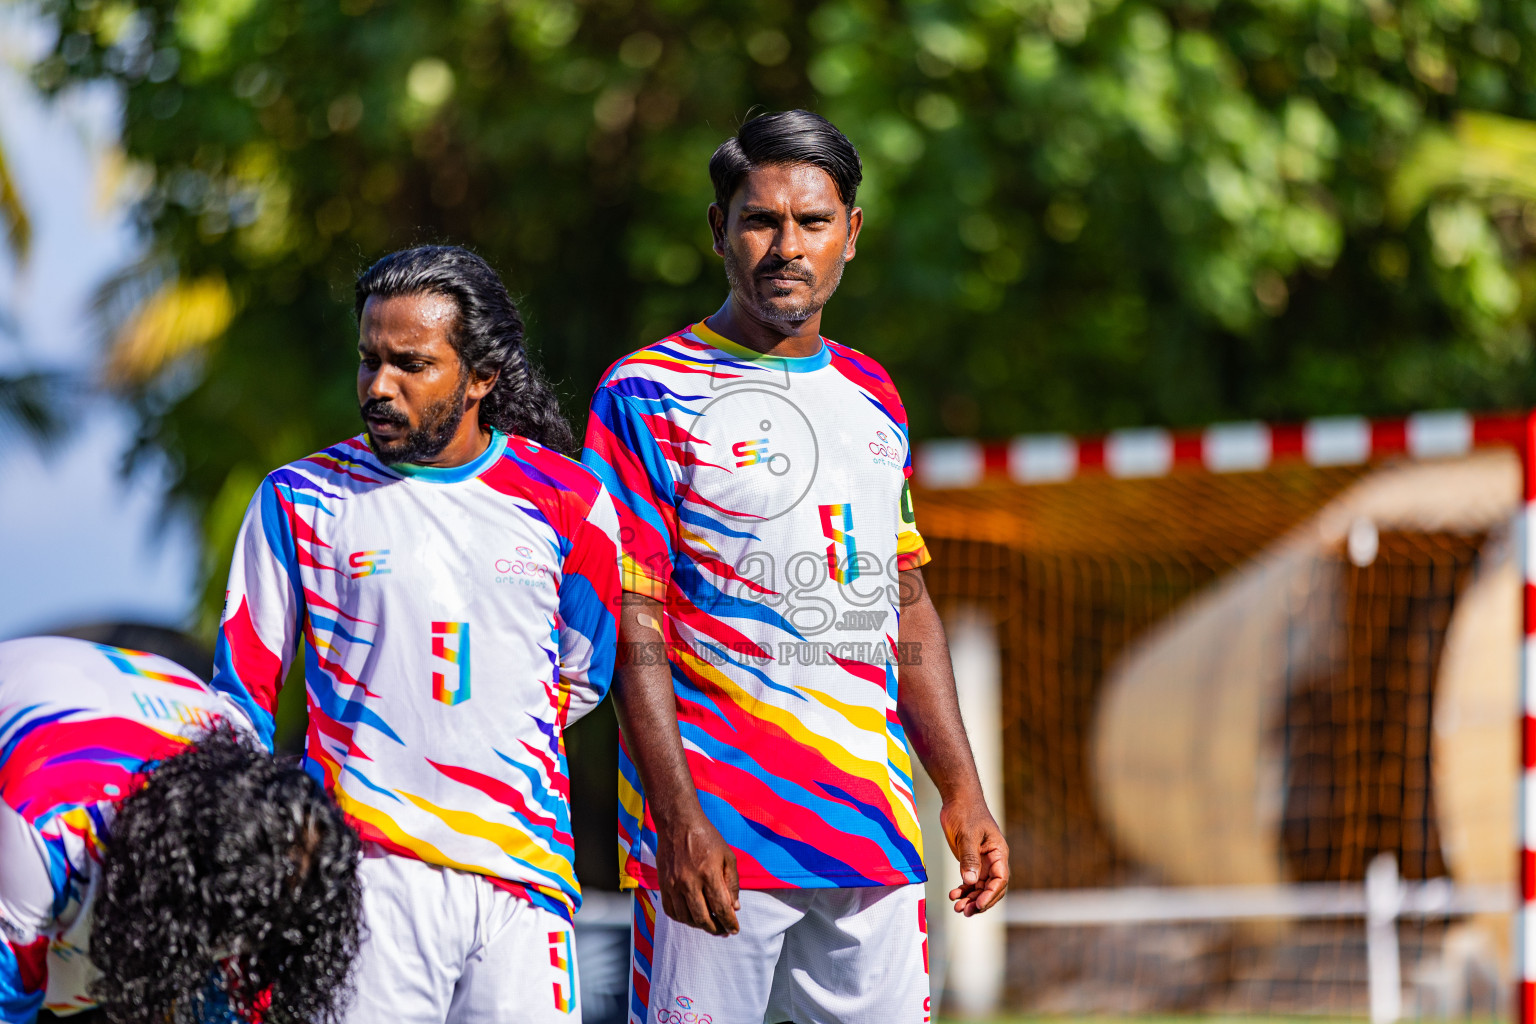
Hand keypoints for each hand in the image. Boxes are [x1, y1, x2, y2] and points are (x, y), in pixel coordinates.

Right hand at [656, 812, 739, 934]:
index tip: (734, 929)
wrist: (678, 823)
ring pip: (686, 918)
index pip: (721, 908)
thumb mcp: (727, 856)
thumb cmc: (707, 837)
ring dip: (699, 925)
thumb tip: (734, 907)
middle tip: (723, 931)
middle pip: (703, 918)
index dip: (730, 922)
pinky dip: (682, 918)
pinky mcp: (663, 885)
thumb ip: (732, 883)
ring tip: (709, 924)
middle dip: (716, 929)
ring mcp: (674, 885)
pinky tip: (691, 917)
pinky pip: (671, 911)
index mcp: (709, 874)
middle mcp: (690, 882)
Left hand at [941, 796, 1008, 915]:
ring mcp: (982, 862)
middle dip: (979, 902)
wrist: (957, 799)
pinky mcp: (970, 861)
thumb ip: (969, 858)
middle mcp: (993, 861)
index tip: (978, 904)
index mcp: (998, 853)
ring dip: (970, 899)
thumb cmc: (965, 812)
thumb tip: (971, 882)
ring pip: (980, 888)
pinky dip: (963, 890)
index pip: (1000, 880)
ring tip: (957, 908)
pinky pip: (970, 881)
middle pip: (991, 888)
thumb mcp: (967, 835)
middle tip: (964, 911)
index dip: (990, 894)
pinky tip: (953, 895)